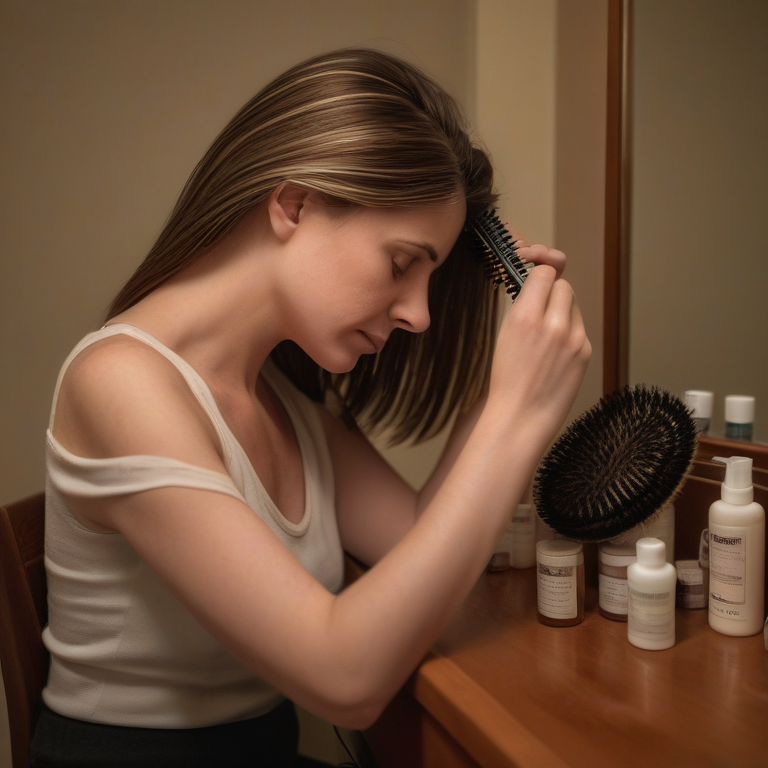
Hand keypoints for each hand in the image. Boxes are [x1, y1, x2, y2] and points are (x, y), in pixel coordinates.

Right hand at [488, 236, 590, 441]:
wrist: (521, 416)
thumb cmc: (507, 379)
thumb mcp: (505, 334)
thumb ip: (525, 307)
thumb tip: (540, 287)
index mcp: (524, 317)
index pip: (544, 273)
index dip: (539, 276)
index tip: (533, 282)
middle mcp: (552, 324)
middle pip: (564, 286)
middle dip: (553, 292)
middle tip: (540, 308)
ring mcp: (573, 338)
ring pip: (574, 305)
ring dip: (563, 310)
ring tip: (547, 333)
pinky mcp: (585, 352)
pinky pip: (580, 327)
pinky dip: (570, 331)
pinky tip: (556, 350)